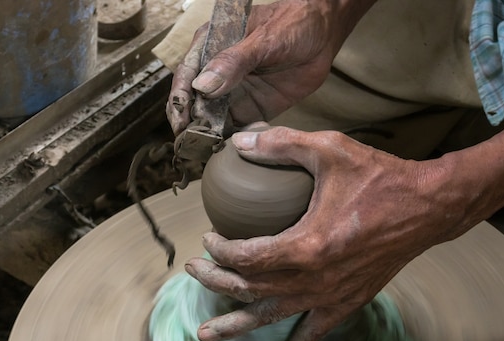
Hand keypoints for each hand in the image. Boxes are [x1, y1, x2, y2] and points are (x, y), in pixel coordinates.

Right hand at [167, 0, 368, 134]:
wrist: (324, 34)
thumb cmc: (293, 24)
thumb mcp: (263, 39)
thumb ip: (233, 62)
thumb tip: (202, 86)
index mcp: (211, 46)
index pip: (186, 76)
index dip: (179, 101)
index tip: (181, 122)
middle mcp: (217, 73)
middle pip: (195, 103)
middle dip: (191, 124)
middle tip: (192, 145)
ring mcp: (234, 93)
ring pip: (212, 119)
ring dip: (208, 136)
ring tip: (206, 153)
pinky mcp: (252, 109)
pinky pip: (237, 129)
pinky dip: (232, 141)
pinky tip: (231, 150)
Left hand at [185, 126, 467, 340]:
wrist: (427, 208)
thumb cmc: (380, 178)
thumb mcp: (330, 149)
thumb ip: (282, 144)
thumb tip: (239, 141)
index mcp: (307, 245)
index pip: (246, 257)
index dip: (220, 250)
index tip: (210, 238)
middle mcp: (315, 280)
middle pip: (251, 289)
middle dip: (216, 282)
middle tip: (195, 271)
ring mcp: (330, 296)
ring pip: (272, 317)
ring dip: (236, 324)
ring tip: (205, 334)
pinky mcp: (347, 303)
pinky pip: (314, 335)